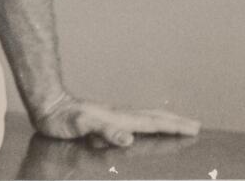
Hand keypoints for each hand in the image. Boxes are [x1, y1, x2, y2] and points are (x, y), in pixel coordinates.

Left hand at [33, 93, 199, 147]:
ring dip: (164, 120)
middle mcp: (119, 115)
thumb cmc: (62, 118)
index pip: (152, 123)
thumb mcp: (82, 125)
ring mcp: (113, 115)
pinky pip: (134, 121)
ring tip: (179, 123)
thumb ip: (104, 130)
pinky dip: (147, 123)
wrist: (48, 106)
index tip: (193, 128)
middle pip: (153, 117)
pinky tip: (146, 126)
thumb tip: (128, 139)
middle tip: (196, 124)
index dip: (173, 127)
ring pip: (145, 117)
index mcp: (119, 119)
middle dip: (175, 122)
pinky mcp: (106, 118)